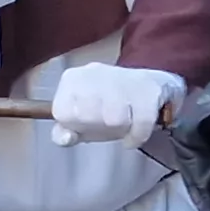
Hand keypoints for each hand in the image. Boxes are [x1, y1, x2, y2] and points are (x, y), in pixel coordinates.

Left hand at [50, 63, 183, 144]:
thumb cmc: (105, 107)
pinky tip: (134, 135)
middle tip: (108, 124)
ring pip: (115, 119)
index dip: (76, 125)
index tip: (86, 124)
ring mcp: (121, 76)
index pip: (63, 112)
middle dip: (100, 127)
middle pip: (89, 116)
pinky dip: (138, 135)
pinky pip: (141, 121)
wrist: (143, 86)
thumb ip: (63, 132)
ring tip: (123, 124)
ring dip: (121, 129)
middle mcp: (94, 72)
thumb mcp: (78, 120)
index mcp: (72, 79)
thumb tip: (66, 138)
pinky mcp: (146, 86)